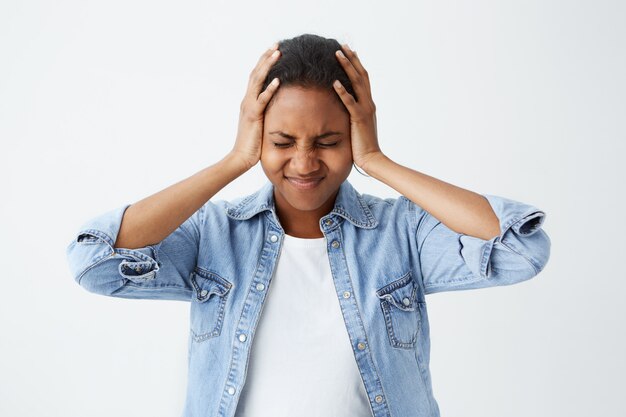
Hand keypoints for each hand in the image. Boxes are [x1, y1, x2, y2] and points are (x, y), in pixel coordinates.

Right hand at [230, 44, 281, 169]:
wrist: (240, 158)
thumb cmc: (253, 144)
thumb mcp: (260, 123)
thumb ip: (266, 112)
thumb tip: (277, 106)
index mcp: (248, 101)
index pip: (256, 77)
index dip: (264, 62)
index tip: (274, 50)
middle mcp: (247, 101)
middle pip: (256, 73)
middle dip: (266, 57)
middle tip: (277, 44)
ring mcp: (249, 107)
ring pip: (257, 81)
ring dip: (268, 66)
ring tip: (278, 53)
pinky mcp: (253, 117)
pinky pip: (262, 101)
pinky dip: (269, 89)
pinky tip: (278, 80)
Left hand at [333, 44, 383, 171]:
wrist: (372, 159)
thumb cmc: (362, 145)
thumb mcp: (358, 125)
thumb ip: (354, 114)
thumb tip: (345, 107)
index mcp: (368, 104)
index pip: (363, 79)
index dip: (356, 64)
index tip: (347, 51)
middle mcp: (369, 103)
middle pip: (361, 75)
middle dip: (351, 59)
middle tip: (341, 45)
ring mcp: (365, 110)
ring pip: (357, 83)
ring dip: (347, 67)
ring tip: (337, 55)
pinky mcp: (359, 119)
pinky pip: (350, 102)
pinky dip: (343, 91)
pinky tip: (334, 82)